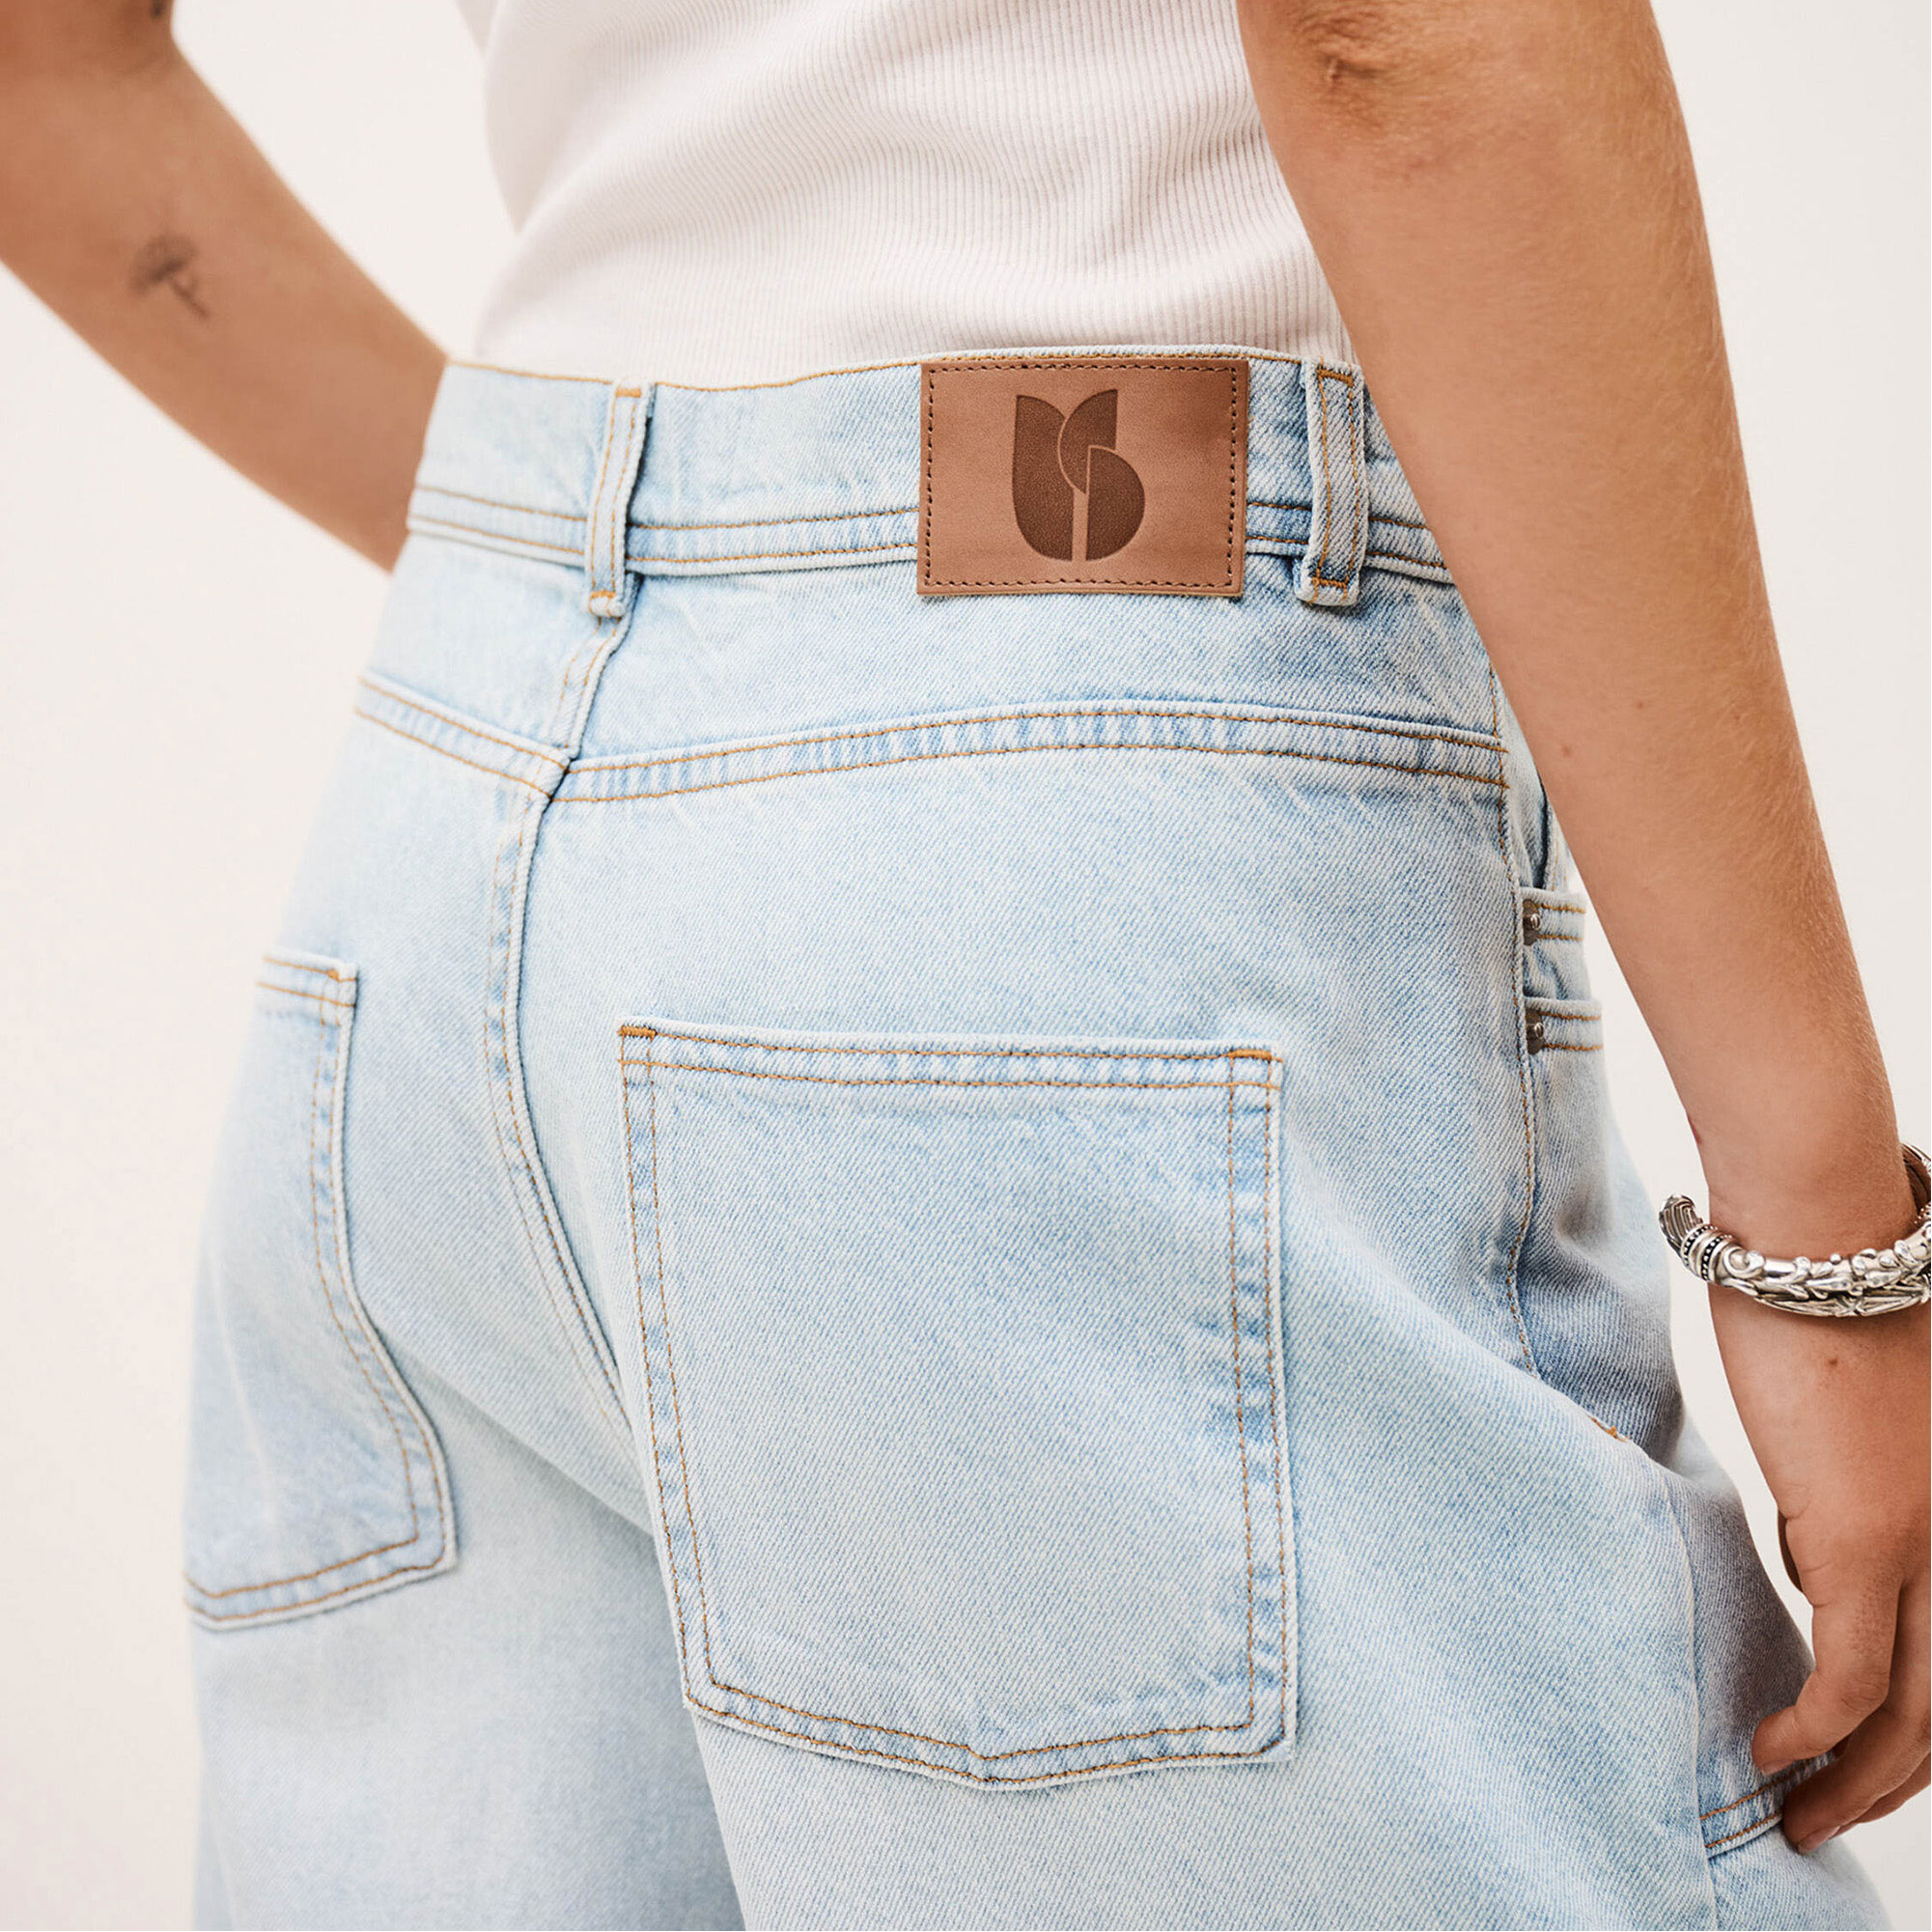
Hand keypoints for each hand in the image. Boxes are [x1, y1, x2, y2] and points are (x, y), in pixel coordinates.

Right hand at [1707, 1276, 1928, 1852]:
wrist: (1821, 1235)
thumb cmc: (1820, 1290)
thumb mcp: (1850, 1410)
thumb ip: (1847, 1484)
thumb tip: (1809, 1542)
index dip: (1919, 1725)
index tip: (1859, 1756)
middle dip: (1894, 1780)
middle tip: (1832, 1817)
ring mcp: (1930, 1543)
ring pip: (1915, 1713)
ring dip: (1858, 1782)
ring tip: (1798, 1813)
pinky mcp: (1867, 1540)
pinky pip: (1852, 1679)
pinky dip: (1817, 1736)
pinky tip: (1771, 1754)